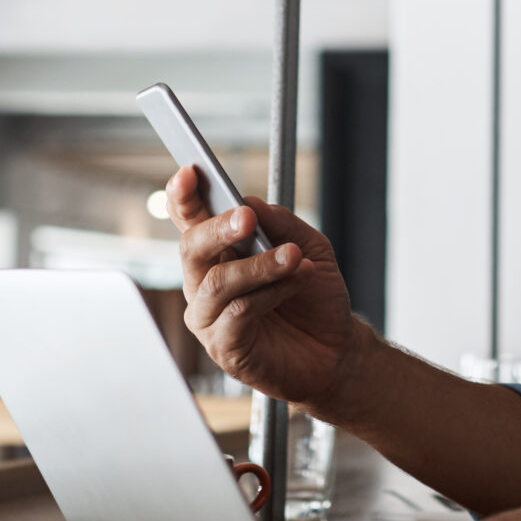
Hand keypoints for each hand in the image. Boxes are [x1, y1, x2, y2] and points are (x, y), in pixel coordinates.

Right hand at [167, 166, 375, 415]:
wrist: (337, 349)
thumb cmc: (314, 298)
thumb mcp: (309, 248)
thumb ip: (280, 224)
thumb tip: (249, 201)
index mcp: (218, 254)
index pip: (190, 220)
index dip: (184, 197)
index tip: (190, 172)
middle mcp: (205, 283)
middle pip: (191, 248)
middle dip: (218, 228)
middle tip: (247, 218)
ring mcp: (209, 317)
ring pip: (217, 282)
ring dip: (258, 265)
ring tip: (293, 257)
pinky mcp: (223, 348)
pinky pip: (238, 313)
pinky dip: (270, 293)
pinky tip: (295, 284)